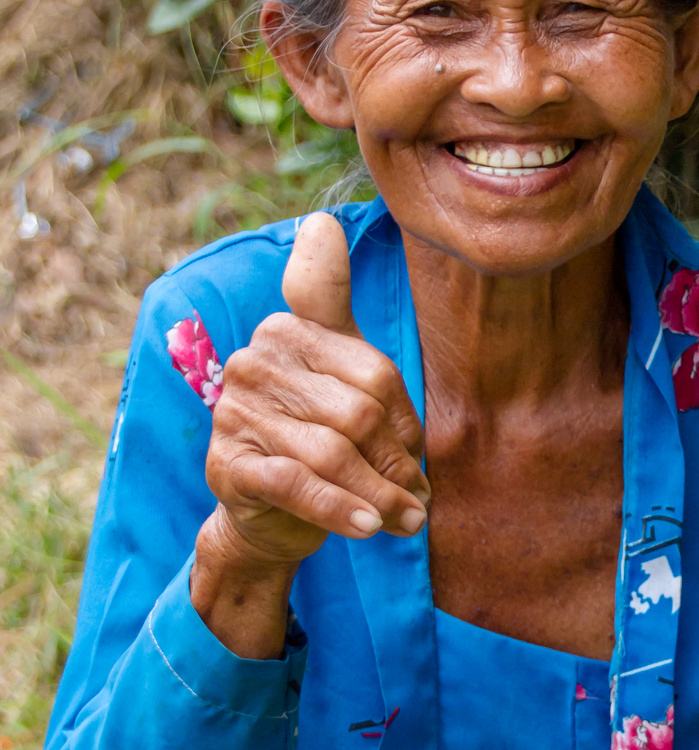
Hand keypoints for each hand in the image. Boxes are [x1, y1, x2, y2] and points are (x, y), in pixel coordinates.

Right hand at [204, 212, 431, 568]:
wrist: (266, 514)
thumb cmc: (317, 436)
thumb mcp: (338, 370)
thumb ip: (331, 298)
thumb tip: (319, 221)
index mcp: (289, 332)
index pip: (374, 374)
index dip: (405, 422)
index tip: (417, 455)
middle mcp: (255, 363)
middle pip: (358, 415)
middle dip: (397, 465)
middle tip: (419, 501)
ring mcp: (237, 414)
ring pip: (333, 454)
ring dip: (380, 496)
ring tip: (408, 522)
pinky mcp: (229, 465)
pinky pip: (297, 485)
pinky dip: (340, 509)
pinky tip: (369, 527)